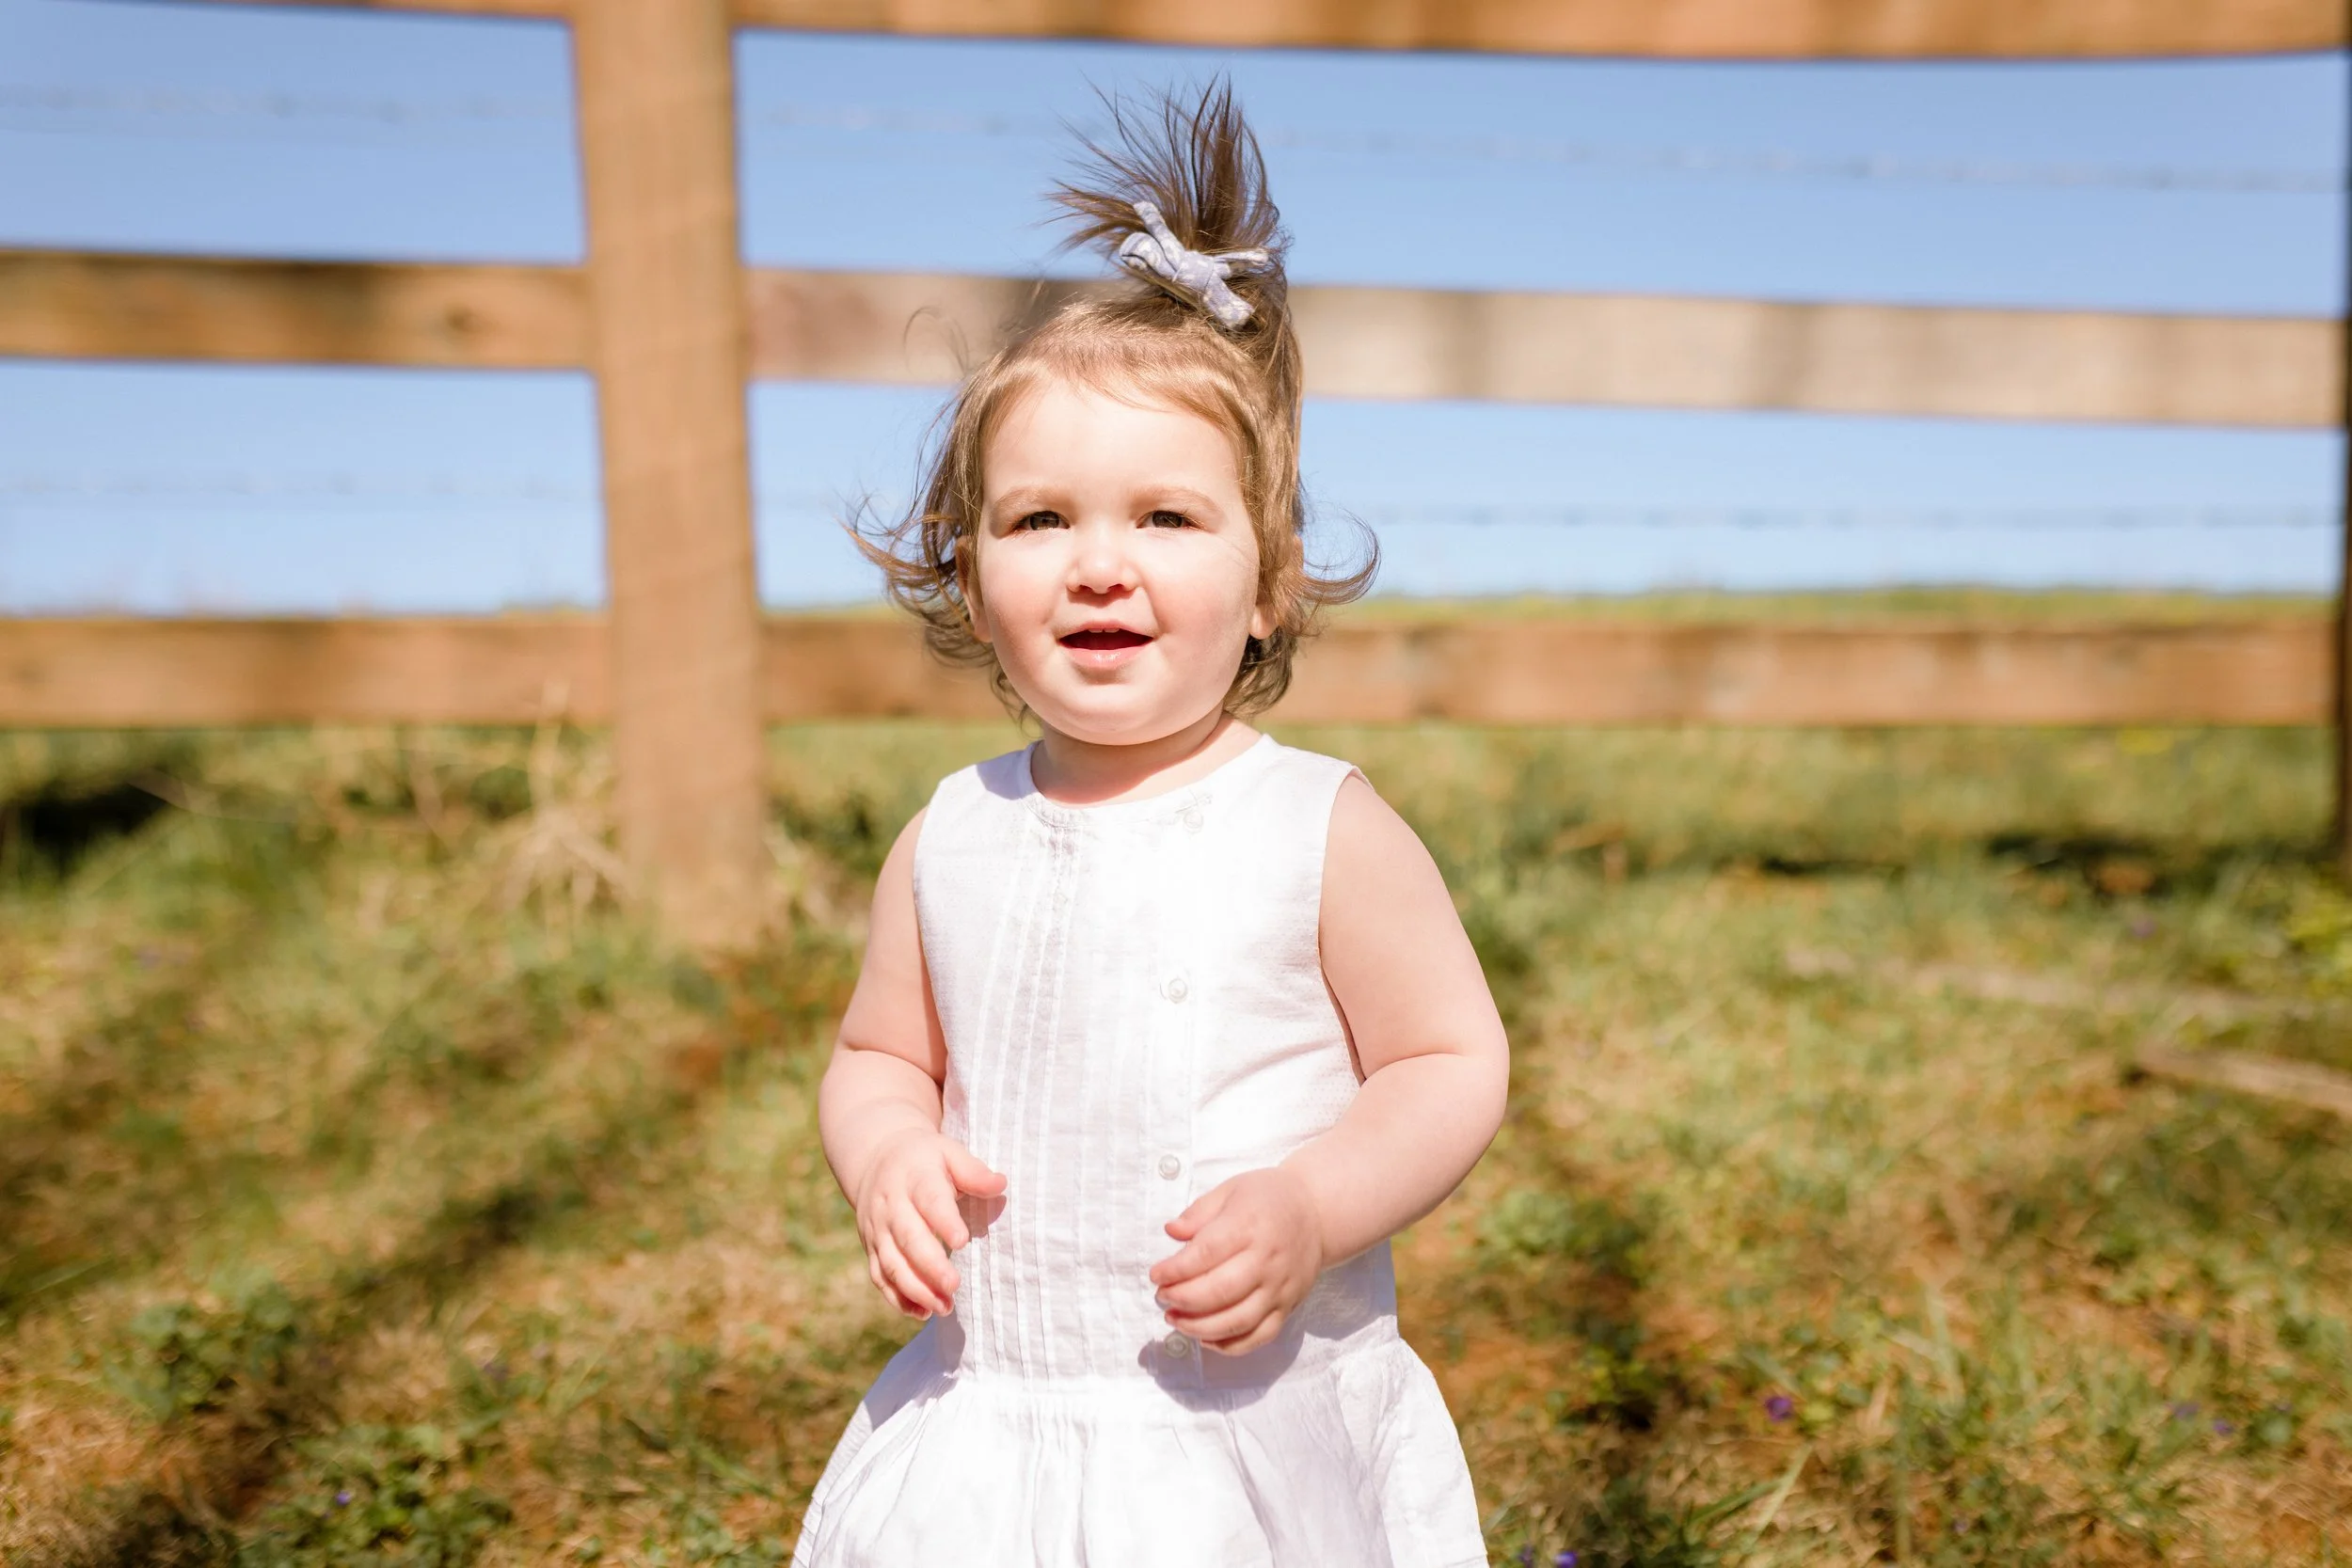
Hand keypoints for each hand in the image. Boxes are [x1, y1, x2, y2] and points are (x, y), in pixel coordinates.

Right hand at [852, 1129, 1004, 1319]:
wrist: (876, 1158)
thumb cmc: (924, 1159)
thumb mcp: (948, 1152)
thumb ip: (973, 1171)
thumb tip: (1000, 1185)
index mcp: (915, 1178)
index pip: (929, 1201)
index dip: (944, 1221)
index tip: (962, 1241)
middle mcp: (891, 1206)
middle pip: (908, 1238)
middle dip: (929, 1265)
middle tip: (954, 1285)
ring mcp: (878, 1230)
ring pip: (891, 1263)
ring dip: (916, 1289)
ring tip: (944, 1307)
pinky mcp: (871, 1248)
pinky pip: (879, 1277)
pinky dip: (897, 1298)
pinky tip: (921, 1312)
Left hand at [1148, 1166, 1324, 1354]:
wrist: (1317, 1213)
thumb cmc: (1268, 1199)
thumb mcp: (1231, 1190)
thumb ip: (1199, 1212)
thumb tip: (1171, 1232)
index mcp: (1249, 1226)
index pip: (1206, 1254)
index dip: (1175, 1270)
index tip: (1156, 1275)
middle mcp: (1267, 1260)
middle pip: (1219, 1291)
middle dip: (1182, 1299)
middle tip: (1162, 1298)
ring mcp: (1280, 1288)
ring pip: (1237, 1320)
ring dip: (1199, 1327)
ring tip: (1175, 1319)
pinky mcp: (1288, 1307)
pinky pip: (1259, 1337)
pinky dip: (1229, 1345)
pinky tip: (1205, 1337)